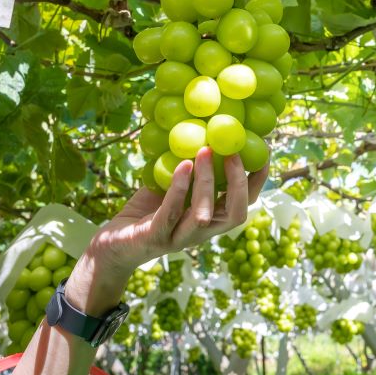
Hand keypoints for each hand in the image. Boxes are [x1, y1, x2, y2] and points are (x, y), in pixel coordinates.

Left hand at [65, 148, 267, 314]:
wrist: (112, 245)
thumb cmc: (145, 212)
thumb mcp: (172, 186)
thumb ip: (190, 169)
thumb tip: (203, 129)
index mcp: (210, 220)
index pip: (244, 203)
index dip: (257, 181)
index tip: (263, 152)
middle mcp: (201, 233)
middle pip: (235, 214)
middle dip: (240, 182)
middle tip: (234, 151)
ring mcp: (179, 239)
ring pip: (204, 215)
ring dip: (208, 181)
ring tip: (204, 150)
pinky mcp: (155, 238)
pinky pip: (171, 213)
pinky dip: (179, 188)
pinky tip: (181, 165)